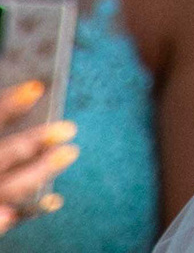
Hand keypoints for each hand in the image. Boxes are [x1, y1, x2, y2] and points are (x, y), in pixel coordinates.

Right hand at [0, 88, 74, 230]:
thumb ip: (4, 128)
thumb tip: (37, 91)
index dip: (9, 105)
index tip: (36, 88)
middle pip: (1, 156)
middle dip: (31, 142)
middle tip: (69, 129)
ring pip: (8, 188)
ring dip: (38, 172)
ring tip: (71, 152)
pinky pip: (8, 220)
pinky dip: (30, 211)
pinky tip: (56, 200)